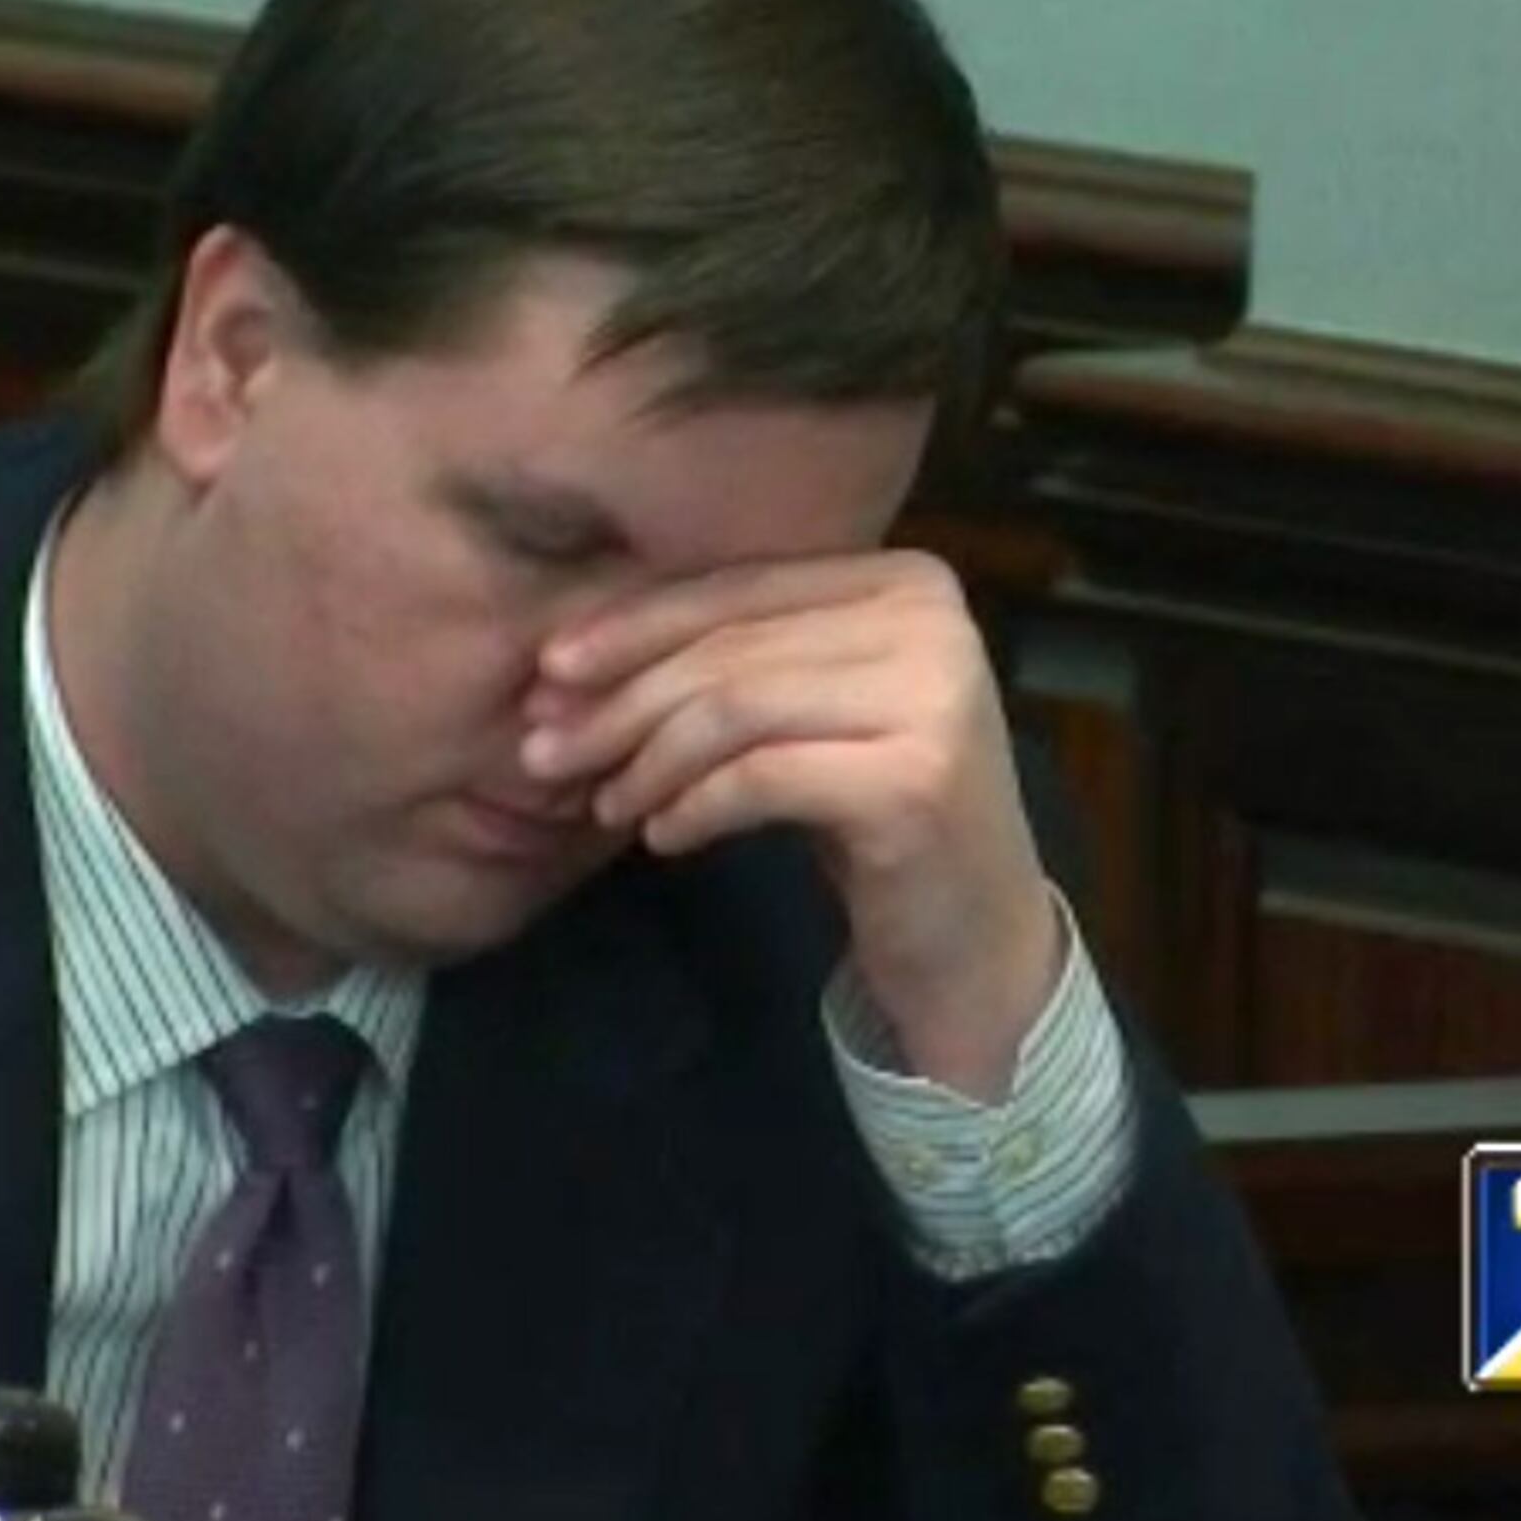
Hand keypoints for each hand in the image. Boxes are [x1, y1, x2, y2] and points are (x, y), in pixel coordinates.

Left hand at [520, 551, 1064, 1100]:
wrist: (976, 942)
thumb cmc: (874, 816)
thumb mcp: (807, 714)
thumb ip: (731, 661)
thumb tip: (565, 658)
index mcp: (907, 578)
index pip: (738, 586)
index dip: (633, 627)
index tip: (547, 673)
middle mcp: (932, 620)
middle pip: (730, 648)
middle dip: (620, 701)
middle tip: (545, 750)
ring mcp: (933, 698)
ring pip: (735, 708)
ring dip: (647, 760)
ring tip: (603, 804)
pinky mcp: (914, 782)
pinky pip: (760, 778)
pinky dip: (694, 805)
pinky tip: (660, 836)